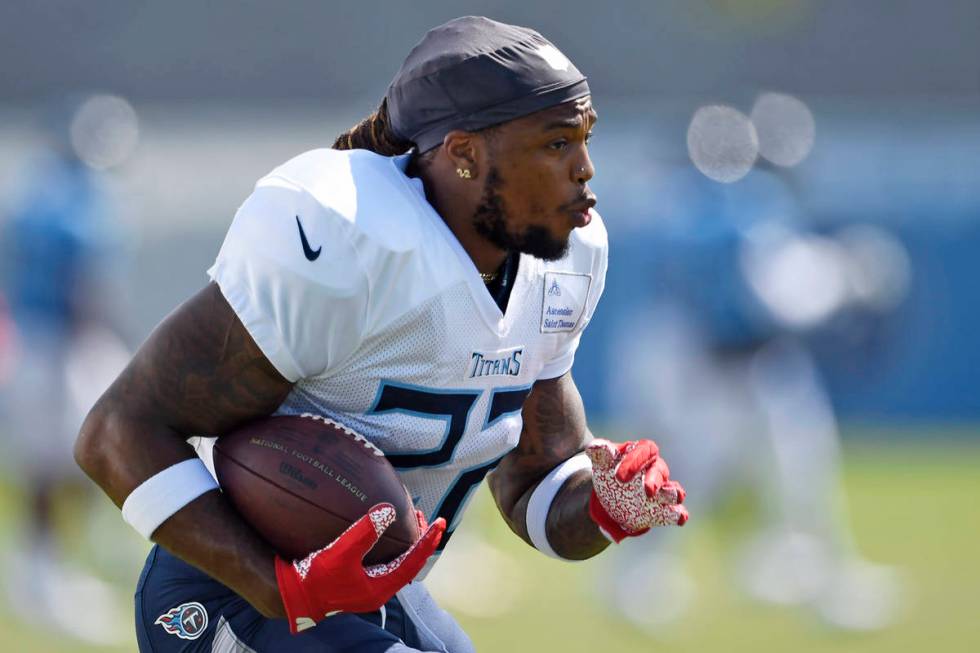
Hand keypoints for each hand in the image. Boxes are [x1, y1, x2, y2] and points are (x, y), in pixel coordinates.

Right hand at [275, 503, 444, 632]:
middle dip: (419, 540)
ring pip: (397, 563)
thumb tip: (388, 511)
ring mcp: (369, 587)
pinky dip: (390, 546)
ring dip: (406, 543)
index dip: (428, 541)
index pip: (413, 562)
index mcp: (381, 587)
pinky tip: (383, 532)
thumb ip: (364, 533)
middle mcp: (379, 589)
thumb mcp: (340, 553)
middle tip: (423, 516)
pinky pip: (384, 562)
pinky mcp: (359, 582)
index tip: (440, 523)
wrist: (293, 597)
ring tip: (409, 521)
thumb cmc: (315, 579)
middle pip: (409, 562)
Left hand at [586, 439, 687, 542]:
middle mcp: (655, 470)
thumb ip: (600, 453)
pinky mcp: (662, 511)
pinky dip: (679, 514)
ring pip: (673, 490)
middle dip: (654, 480)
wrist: (610, 498)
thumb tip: (593, 446)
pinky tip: (680, 518)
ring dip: (672, 494)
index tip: (619, 477)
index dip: (635, 461)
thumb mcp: (602, 462)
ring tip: (671, 498)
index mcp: (642, 454)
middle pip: (660, 470)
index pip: (645, 450)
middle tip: (647, 490)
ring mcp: (661, 491)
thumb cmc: (609, 473)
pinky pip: (676, 512)